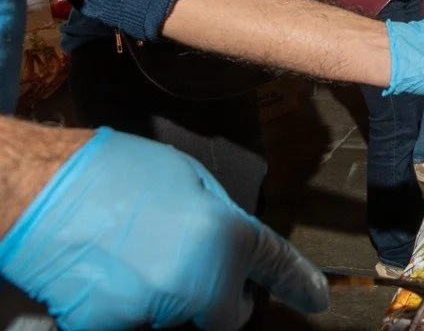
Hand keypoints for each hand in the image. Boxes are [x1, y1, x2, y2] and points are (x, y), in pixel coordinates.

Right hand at [0, 129, 328, 330]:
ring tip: (134, 253)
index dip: (299, 284)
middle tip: (182, 260)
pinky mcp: (111, 330)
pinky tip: (110, 271)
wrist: (40, 191)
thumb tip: (234, 243)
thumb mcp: (190, 177)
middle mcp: (199, 284)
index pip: (274, 267)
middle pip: (225, 313)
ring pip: (179, 319)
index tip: (316, 299)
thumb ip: (221, 218)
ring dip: (169, 299)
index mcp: (225, 237)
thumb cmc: (116, 173)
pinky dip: (129, 307)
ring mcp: (155, 314)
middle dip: (214, 296)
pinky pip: (136, 324)